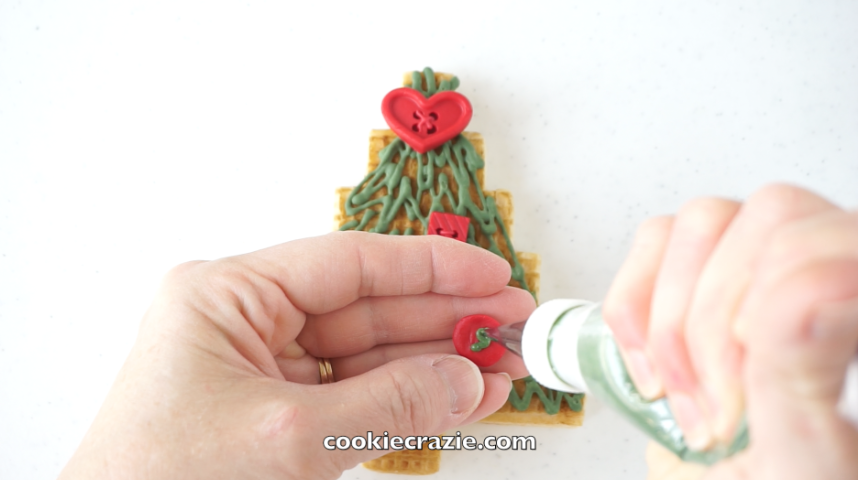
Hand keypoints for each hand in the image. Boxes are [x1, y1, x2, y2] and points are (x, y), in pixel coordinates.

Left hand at [58, 231, 533, 479]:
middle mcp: (247, 324)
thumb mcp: (284, 439)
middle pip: (368, 307)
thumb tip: (465, 380)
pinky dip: (411, 401)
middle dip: (444, 317)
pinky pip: (359, 398)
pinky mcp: (282, 416)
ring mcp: (266, 373)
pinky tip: (461, 395)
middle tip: (510, 322)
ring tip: (501, 364)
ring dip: (437, 362)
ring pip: (371, 355)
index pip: (347, 263)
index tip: (489, 273)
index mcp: (226, 296)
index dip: (428, 266)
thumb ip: (386, 406)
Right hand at [603, 184, 857, 478]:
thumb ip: (799, 371)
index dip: (770, 305)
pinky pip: (651, 242)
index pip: (825, 238)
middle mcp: (818, 280)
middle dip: (714, 320)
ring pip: (702, 221)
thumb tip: (819, 277)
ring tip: (681, 390)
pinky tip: (649, 366)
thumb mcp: (799, 460)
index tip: (746, 386)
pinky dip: (631, 307)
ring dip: (669, 320)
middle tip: (716, 400)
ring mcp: (751, 272)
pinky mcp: (691, 277)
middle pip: (766, 216)